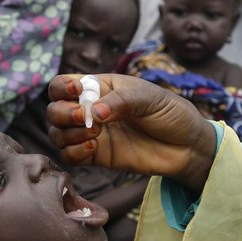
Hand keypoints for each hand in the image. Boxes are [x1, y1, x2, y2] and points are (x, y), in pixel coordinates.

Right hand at [47, 74, 216, 193]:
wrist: (186, 146)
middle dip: (63, 114)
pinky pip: (69, 156)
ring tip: (94, 137)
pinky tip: (94, 148)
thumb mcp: (149, 98)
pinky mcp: (96, 156)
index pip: (63, 84)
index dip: (61, 87)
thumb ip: (120, 102)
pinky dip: (74, 152)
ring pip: (57, 134)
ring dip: (67, 135)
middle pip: (54, 110)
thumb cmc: (170, 113)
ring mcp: (91, 134)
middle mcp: (89, 110)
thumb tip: (93, 114)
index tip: (77, 91)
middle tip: (85, 119)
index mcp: (99, 88)